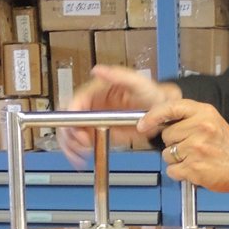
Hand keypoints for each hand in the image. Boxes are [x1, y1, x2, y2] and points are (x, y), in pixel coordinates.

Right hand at [57, 64, 182, 167]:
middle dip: (68, 134)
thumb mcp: (137, 81)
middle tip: (80, 144)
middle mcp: (91, 106)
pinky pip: (82, 144)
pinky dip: (77, 152)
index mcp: (95, 92)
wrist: (160, 112)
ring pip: (71, 134)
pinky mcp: (98, 134)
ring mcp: (94, 121)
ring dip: (70, 146)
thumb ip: (118, 75)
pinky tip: (80, 158)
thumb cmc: (150, 94)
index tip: (77, 129)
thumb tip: (98, 70)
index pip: (75, 103)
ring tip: (79, 155)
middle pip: (68, 119)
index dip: (71, 117)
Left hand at [138, 98, 228, 193]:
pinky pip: (172, 170)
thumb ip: (189, 118)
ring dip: (176, 160)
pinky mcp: (194, 167)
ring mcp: (196, 148)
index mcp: (204, 112)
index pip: (170, 108)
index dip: (153, 116)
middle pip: (166, 135)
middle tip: (192, 147)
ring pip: (167, 154)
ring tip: (195, 159)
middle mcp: (199, 128)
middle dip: (173, 143)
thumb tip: (160, 120)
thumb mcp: (212, 121)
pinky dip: (180, 173)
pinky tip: (194, 169)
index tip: (143, 124)